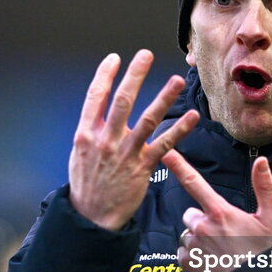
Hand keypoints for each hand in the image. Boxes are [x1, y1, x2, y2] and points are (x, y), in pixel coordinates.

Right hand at [70, 50, 199, 230]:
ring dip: (164, 98)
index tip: (115, 58)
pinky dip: (180, 129)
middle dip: (134, 75)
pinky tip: (192, 117)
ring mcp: (125, 153)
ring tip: (176, 80)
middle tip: (145, 55)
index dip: (105, 75)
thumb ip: (91, 130)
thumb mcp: (79, 154)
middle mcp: (105, 140)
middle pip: (122, 101)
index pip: (95, 96)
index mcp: (86, 133)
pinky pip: (165, 144)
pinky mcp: (143, 167)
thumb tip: (100, 108)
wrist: (92, 216)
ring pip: (147, 119)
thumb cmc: (87, 184)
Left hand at [163, 149, 271, 271]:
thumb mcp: (271, 219)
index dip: (178, 165)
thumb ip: (264, 187)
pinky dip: (194, 257)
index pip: (193, 182)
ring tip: (219, 252)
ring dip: (199, 240)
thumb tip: (261, 161)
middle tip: (223, 235)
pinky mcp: (187, 264)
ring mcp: (193, 246)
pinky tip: (211, 263)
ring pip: (189, 235)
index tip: (164, 152)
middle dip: (202, 221)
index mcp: (220, 212)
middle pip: (191, 214)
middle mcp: (202, 227)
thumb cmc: (265, 254)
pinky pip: (184, 253)